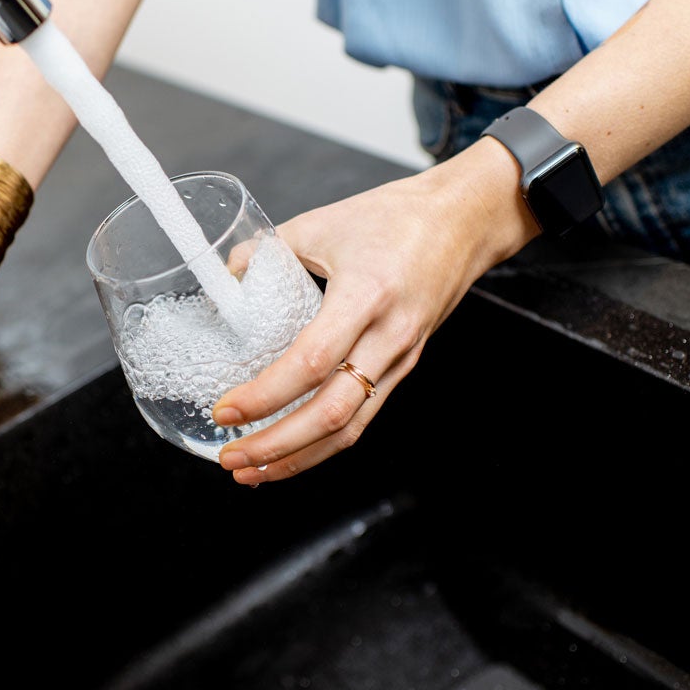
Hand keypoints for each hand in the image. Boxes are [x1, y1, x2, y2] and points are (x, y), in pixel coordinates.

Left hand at [212, 138, 536, 483]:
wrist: (464, 221)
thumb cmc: (396, 217)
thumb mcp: (322, 223)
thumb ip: (267, 252)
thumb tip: (226, 278)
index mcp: (366, 296)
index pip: (311, 362)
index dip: (264, 394)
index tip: (225, 409)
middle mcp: (388, 337)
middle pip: (331, 413)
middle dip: (275, 446)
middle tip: (229, 457)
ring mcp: (401, 358)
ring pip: (350, 428)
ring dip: (298, 458)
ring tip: (252, 472)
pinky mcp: (403, 367)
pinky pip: (362, 416)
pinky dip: (323, 442)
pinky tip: (291, 451)